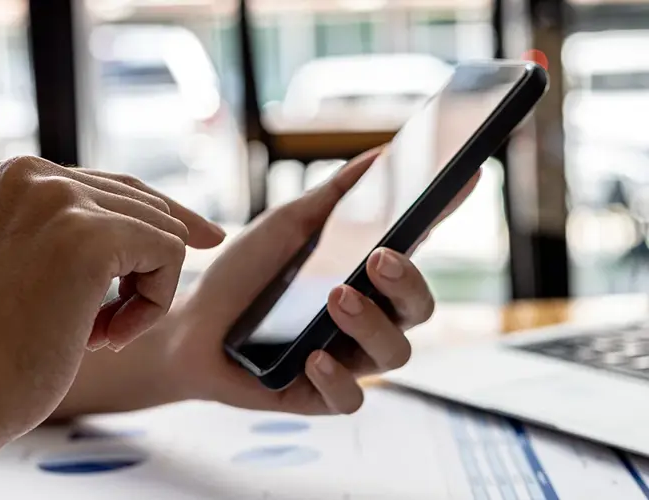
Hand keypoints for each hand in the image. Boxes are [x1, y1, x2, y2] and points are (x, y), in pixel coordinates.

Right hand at [0, 156, 224, 438]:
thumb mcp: (35, 264)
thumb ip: (84, 230)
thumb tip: (181, 225)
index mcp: (14, 174)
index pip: (117, 187)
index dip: (163, 219)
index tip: (210, 238)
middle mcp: (34, 172)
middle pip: (147, 206)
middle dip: (143, 274)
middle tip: (100, 330)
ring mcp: (61, 199)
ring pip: (164, 231)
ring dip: (146, 295)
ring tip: (98, 334)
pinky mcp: (90, 235)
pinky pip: (171, 253)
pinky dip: (154, 304)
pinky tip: (108, 336)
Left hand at [159, 147, 478, 414]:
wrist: (189, 325)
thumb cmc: (243, 274)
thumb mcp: (286, 226)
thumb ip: (334, 196)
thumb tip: (382, 153)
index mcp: (364, 278)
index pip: (414, 252)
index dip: (442, 220)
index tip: (461, 180)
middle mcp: (366, 319)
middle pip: (419, 310)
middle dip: (408, 283)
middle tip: (378, 257)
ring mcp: (346, 359)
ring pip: (395, 354)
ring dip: (371, 325)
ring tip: (336, 298)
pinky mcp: (318, 396)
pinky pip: (350, 399)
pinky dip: (337, 379)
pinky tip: (312, 356)